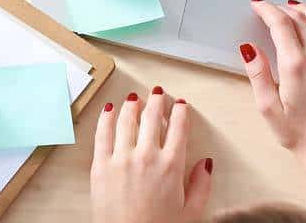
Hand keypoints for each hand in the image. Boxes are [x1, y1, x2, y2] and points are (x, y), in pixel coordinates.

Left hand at [91, 87, 212, 222]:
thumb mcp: (191, 213)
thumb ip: (201, 185)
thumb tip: (205, 163)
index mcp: (171, 166)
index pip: (179, 128)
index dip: (180, 112)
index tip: (180, 105)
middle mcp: (146, 156)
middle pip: (152, 118)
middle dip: (157, 101)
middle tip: (158, 94)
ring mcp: (121, 159)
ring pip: (127, 120)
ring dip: (132, 105)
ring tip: (135, 98)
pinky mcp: (100, 166)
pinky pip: (102, 134)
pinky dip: (106, 118)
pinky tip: (109, 110)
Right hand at [243, 0, 305, 222]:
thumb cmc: (301, 135)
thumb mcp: (268, 108)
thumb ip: (258, 74)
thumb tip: (249, 49)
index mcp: (295, 66)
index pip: (279, 25)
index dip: (266, 10)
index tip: (258, 5)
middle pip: (299, 19)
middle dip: (282, 9)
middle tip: (271, 9)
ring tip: (295, 6)